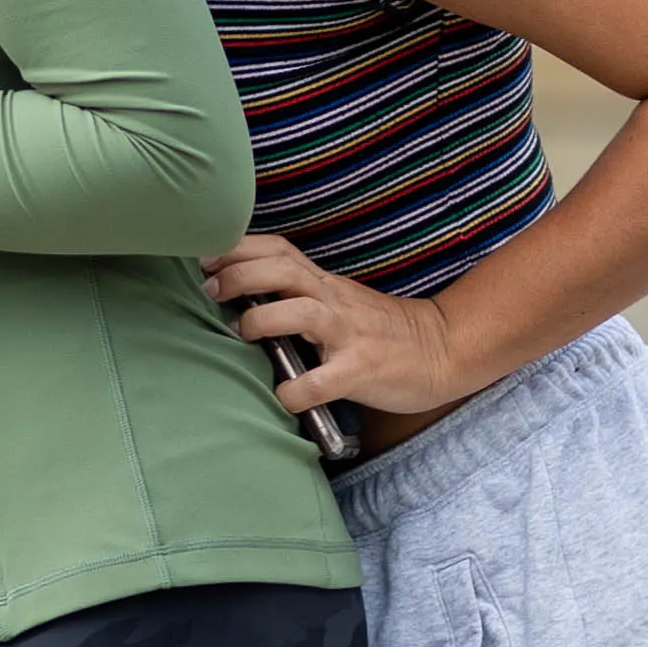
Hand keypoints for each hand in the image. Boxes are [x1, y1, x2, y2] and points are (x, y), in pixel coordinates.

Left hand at [205, 233, 472, 417]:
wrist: (442, 350)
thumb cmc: (381, 330)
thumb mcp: (339, 301)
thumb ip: (299, 294)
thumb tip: (240, 296)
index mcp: (325, 284)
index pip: (279, 249)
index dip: (239, 248)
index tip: (205, 257)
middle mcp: (334, 301)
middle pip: (282, 269)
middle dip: (239, 274)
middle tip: (210, 289)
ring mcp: (348, 335)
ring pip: (300, 312)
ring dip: (262, 319)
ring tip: (241, 332)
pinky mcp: (362, 371)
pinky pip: (321, 381)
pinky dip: (295, 391)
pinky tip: (280, 398)